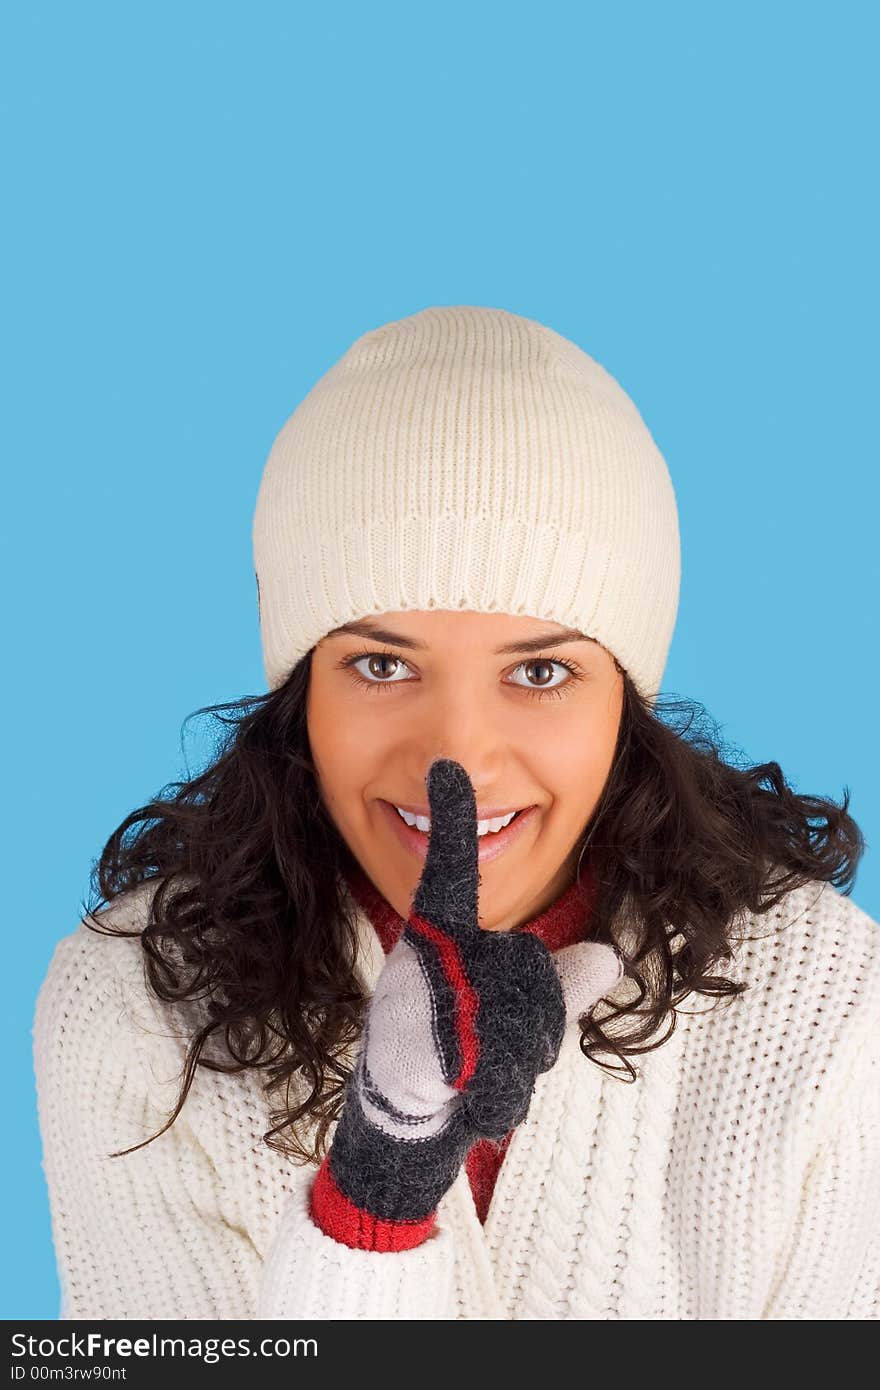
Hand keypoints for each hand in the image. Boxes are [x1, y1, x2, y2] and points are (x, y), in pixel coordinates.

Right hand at [313, 757, 622, 1244]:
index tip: (449, 769)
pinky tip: (469, 1094)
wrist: (398, 1120)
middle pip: (535, 978)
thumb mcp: (505, 1012)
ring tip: (474, 1067)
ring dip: (518, 1062)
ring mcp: (437, 1008)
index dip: (451, 821)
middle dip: (531, 1023)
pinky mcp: (440, 1054)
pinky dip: (502, 1093)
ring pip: (533, 1029)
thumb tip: (612, 958)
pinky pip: (513, 1072)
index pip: (449, 875)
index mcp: (439, 940)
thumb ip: (561, 988)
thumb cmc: (452, 1052)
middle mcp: (433, 963)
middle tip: (482, 1041)